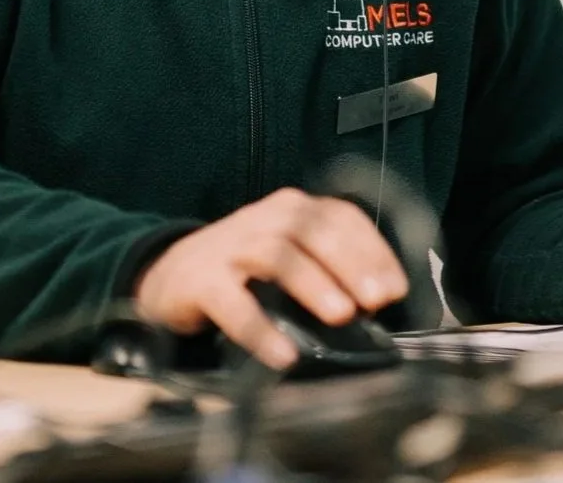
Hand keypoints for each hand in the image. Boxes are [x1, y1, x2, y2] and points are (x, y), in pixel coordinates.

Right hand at [133, 188, 407, 367]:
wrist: (168, 274)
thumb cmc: (243, 269)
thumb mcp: (289, 256)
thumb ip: (329, 269)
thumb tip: (376, 303)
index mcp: (292, 209)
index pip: (341, 218)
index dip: (373, 251)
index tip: (395, 290)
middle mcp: (264, 219)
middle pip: (312, 231)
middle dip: (349, 264)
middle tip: (374, 300)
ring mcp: (231, 247)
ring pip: (277, 255)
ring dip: (313, 284)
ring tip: (340, 315)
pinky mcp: (201, 281)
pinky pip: (233, 304)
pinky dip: (260, 329)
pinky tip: (283, 354)